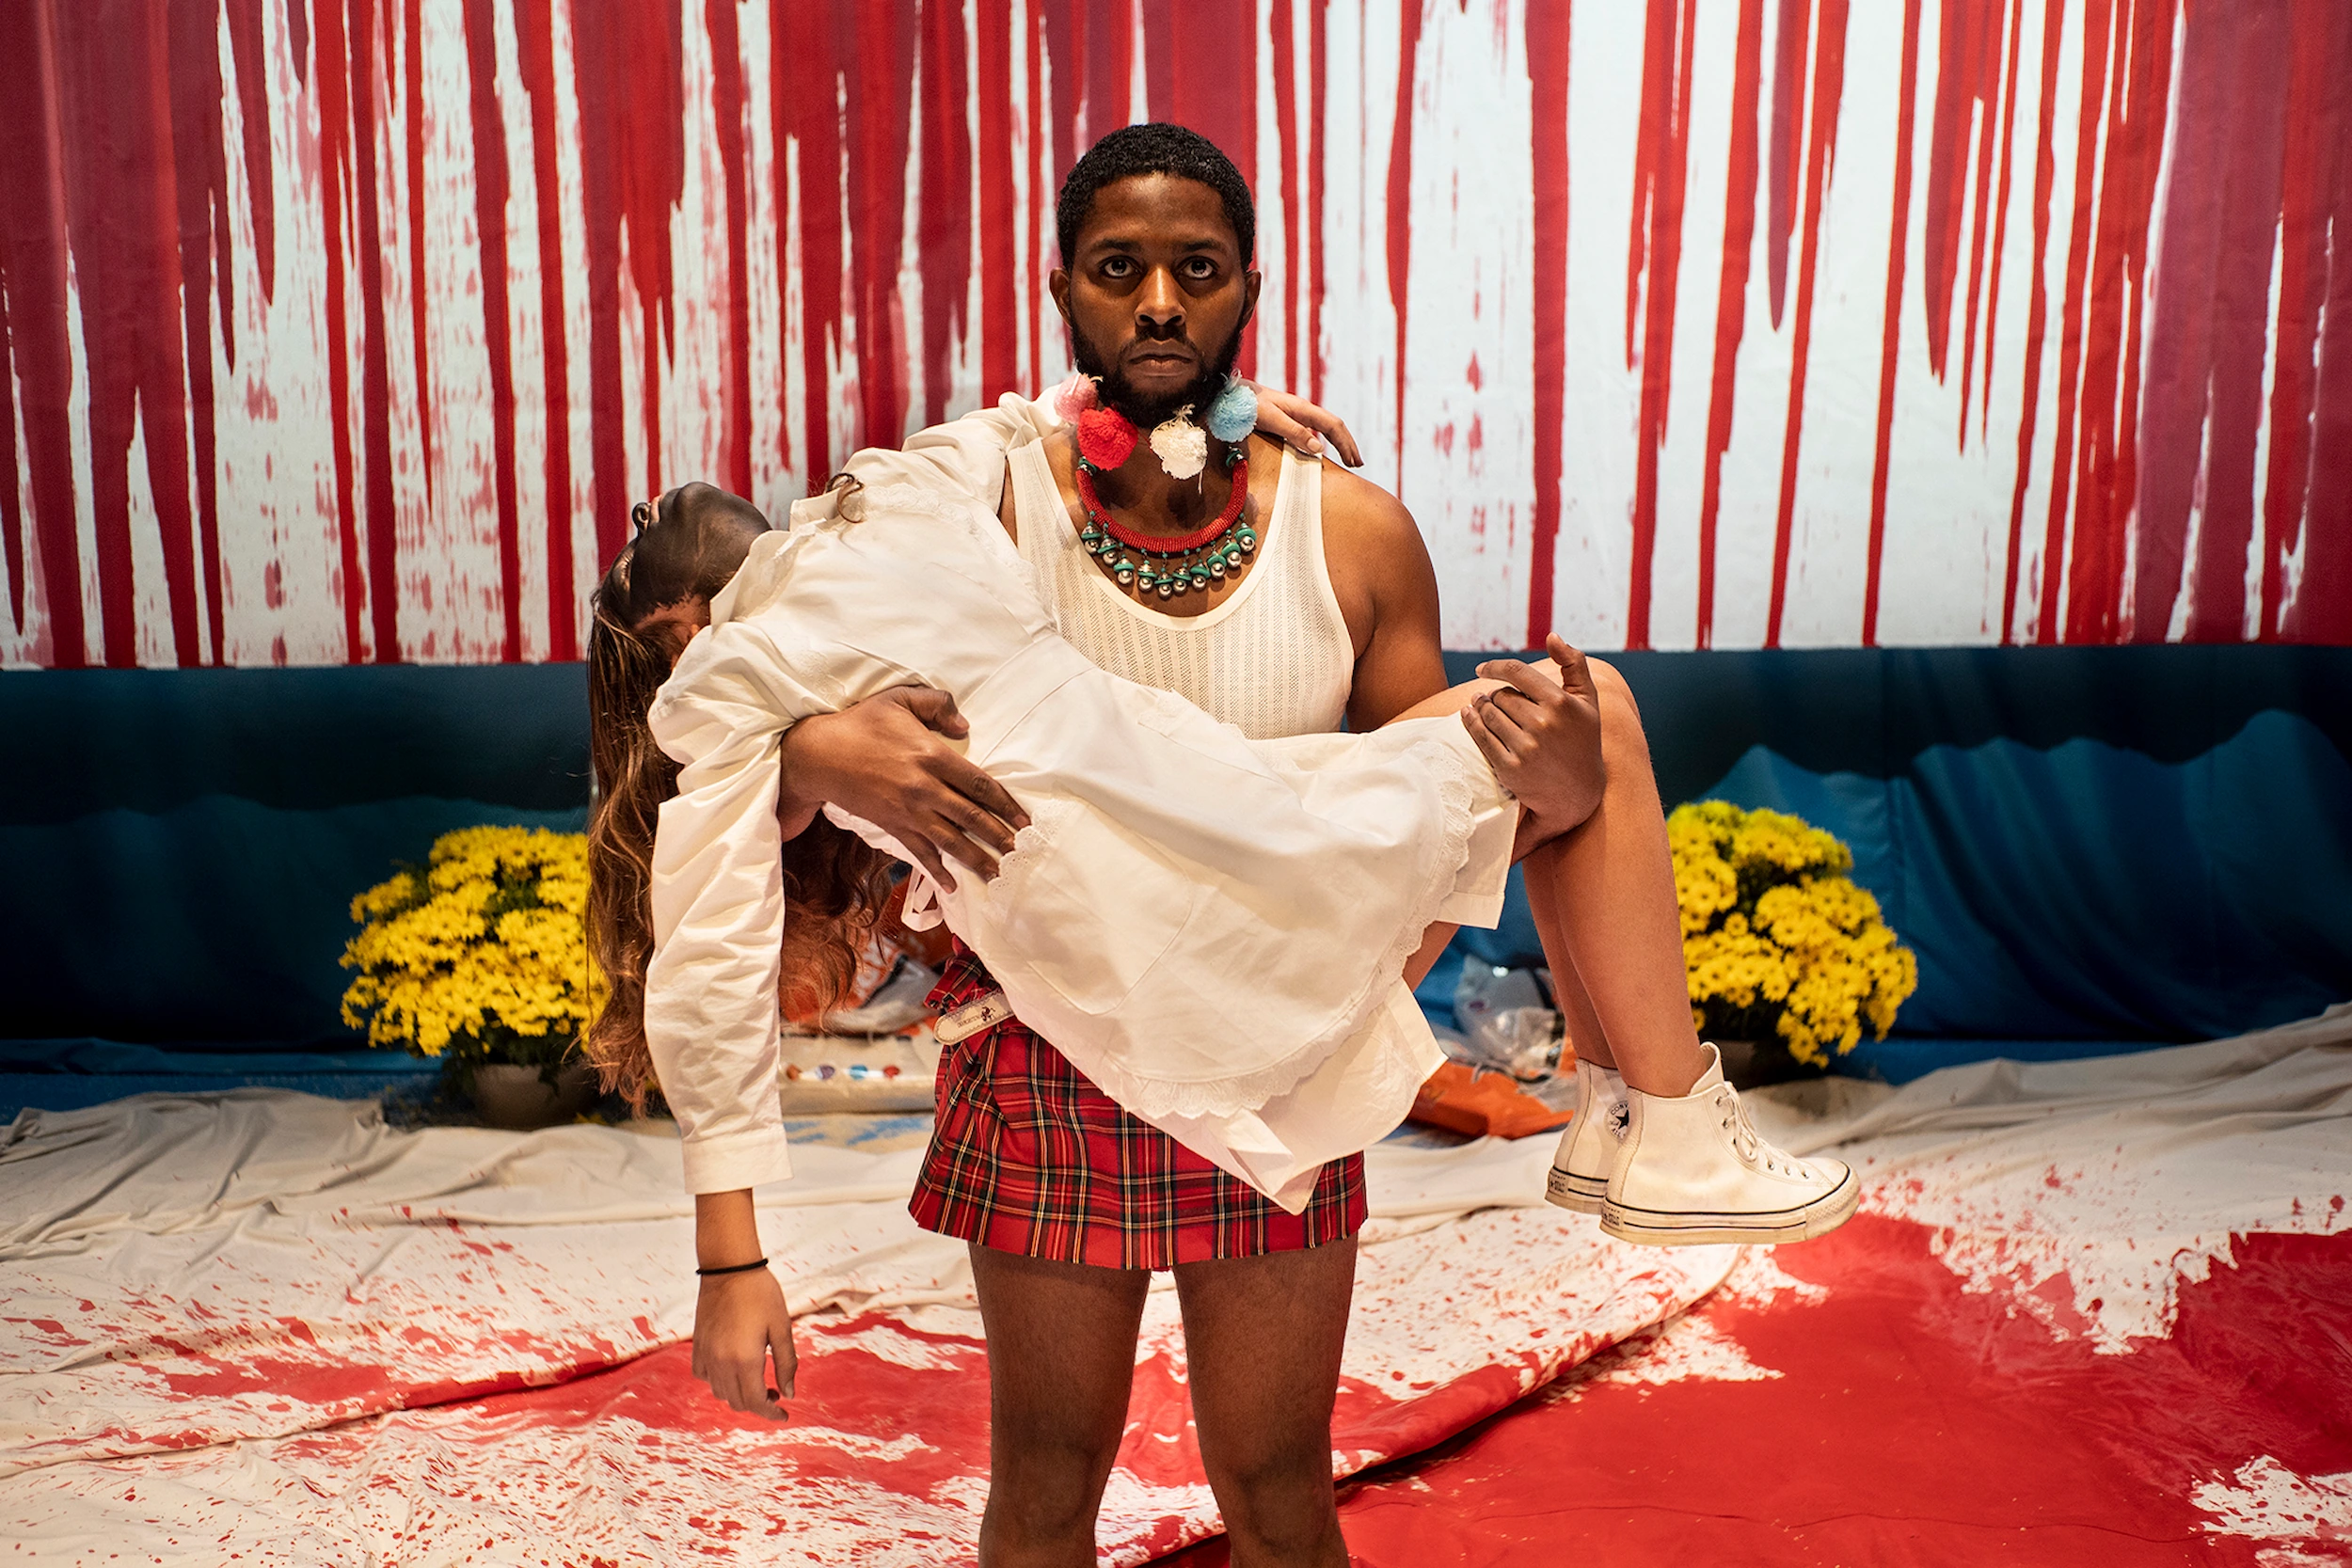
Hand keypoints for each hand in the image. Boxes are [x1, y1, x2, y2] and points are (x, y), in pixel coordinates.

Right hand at [692, 1266, 797, 1419]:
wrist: (729, 1268)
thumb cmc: (761, 1294)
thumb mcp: (781, 1328)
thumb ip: (786, 1363)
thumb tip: (789, 1394)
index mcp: (745, 1359)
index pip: (756, 1401)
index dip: (771, 1413)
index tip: (784, 1415)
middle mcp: (721, 1362)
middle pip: (737, 1402)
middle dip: (758, 1404)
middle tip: (775, 1393)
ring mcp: (706, 1355)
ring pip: (720, 1392)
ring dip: (739, 1394)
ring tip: (757, 1380)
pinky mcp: (697, 1346)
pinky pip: (704, 1376)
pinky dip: (719, 1380)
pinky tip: (733, 1368)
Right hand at [777, 687, 1031, 891]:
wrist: (819, 755)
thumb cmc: (861, 723)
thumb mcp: (899, 699)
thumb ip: (936, 705)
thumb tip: (965, 726)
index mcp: (932, 756)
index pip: (978, 784)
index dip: (1005, 803)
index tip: (1025, 820)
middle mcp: (924, 788)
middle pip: (971, 817)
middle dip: (1000, 837)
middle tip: (1023, 853)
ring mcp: (908, 811)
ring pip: (950, 840)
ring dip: (977, 858)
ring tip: (1000, 873)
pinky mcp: (892, 825)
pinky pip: (919, 851)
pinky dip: (937, 870)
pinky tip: (952, 886)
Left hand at [1246, 382, 1363, 466]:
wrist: (1230, 394)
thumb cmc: (1248, 406)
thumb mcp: (1271, 420)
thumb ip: (1294, 433)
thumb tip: (1320, 449)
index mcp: (1303, 409)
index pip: (1333, 425)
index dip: (1346, 444)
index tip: (1354, 462)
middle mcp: (1303, 410)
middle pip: (1334, 426)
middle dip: (1348, 444)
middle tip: (1358, 464)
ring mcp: (1296, 414)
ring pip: (1325, 428)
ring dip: (1338, 443)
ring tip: (1348, 459)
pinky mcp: (1288, 419)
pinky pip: (1313, 431)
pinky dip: (1324, 442)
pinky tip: (1322, 452)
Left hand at [1464, 634, 1604, 828]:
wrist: (1579, 792)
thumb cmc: (1583, 740)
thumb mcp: (1588, 701)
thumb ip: (1574, 663)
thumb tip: (1552, 635)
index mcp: (1560, 703)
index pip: (1516, 672)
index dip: (1495, 667)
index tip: (1482, 668)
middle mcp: (1542, 724)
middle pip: (1501, 696)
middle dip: (1494, 694)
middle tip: (1491, 697)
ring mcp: (1525, 747)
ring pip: (1488, 714)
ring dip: (1480, 707)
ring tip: (1479, 704)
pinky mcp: (1510, 768)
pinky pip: (1481, 738)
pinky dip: (1470, 723)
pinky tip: (1468, 715)